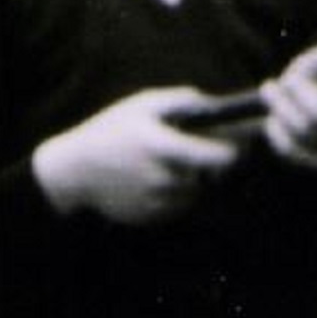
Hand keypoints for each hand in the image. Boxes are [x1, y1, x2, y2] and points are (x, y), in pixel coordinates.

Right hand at [32, 88, 240, 224]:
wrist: (75, 170)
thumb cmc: (112, 130)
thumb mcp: (143, 104)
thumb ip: (182, 100)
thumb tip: (213, 104)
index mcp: (163, 146)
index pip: (216, 157)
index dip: (234, 152)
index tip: (241, 145)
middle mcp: (162, 177)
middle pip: (209, 176)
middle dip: (214, 165)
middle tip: (213, 152)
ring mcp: (157, 201)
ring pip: (195, 192)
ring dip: (196, 179)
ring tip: (179, 162)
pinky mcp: (151, 217)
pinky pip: (178, 205)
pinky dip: (178, 193)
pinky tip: (161, 177)